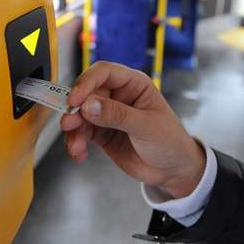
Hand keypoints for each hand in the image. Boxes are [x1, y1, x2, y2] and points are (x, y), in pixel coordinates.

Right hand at [60, 61, 205, 197]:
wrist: (173, 170)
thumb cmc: (170, 141)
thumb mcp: (146, 126)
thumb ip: (118, 115)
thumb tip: (89, 105)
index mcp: (134, 84)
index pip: (104, 73)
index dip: (86, 83)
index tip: (75, 99)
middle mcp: (118, 95)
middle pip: (87, 93)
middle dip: (76, 110)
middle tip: (70, 123)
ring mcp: (107, 114)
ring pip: (81, 115)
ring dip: (74, 130)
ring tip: (76, 145)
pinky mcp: (101, 132)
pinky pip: (82, 133)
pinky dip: (76, 142)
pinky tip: (79, 154)